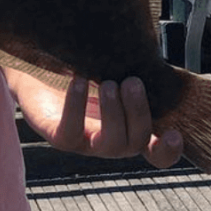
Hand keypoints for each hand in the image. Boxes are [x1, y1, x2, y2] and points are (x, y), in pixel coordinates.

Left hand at [18, 73, 182, 168]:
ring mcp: (86, 144)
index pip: (156, 154)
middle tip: (131, 81)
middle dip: (138, 112)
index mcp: (129, 130)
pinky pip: (70, 131)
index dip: (169, 150)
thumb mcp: (111, 74)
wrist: (34, 75)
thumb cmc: (80, 74)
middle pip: (135, 142)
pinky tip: (79, 80)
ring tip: (109, 83)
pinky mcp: (59, 138)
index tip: (175, 132)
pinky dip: (76, 105)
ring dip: (114, 113)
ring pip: (110, 144)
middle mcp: (110, 142)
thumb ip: (133, 73)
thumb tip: (153, 57)